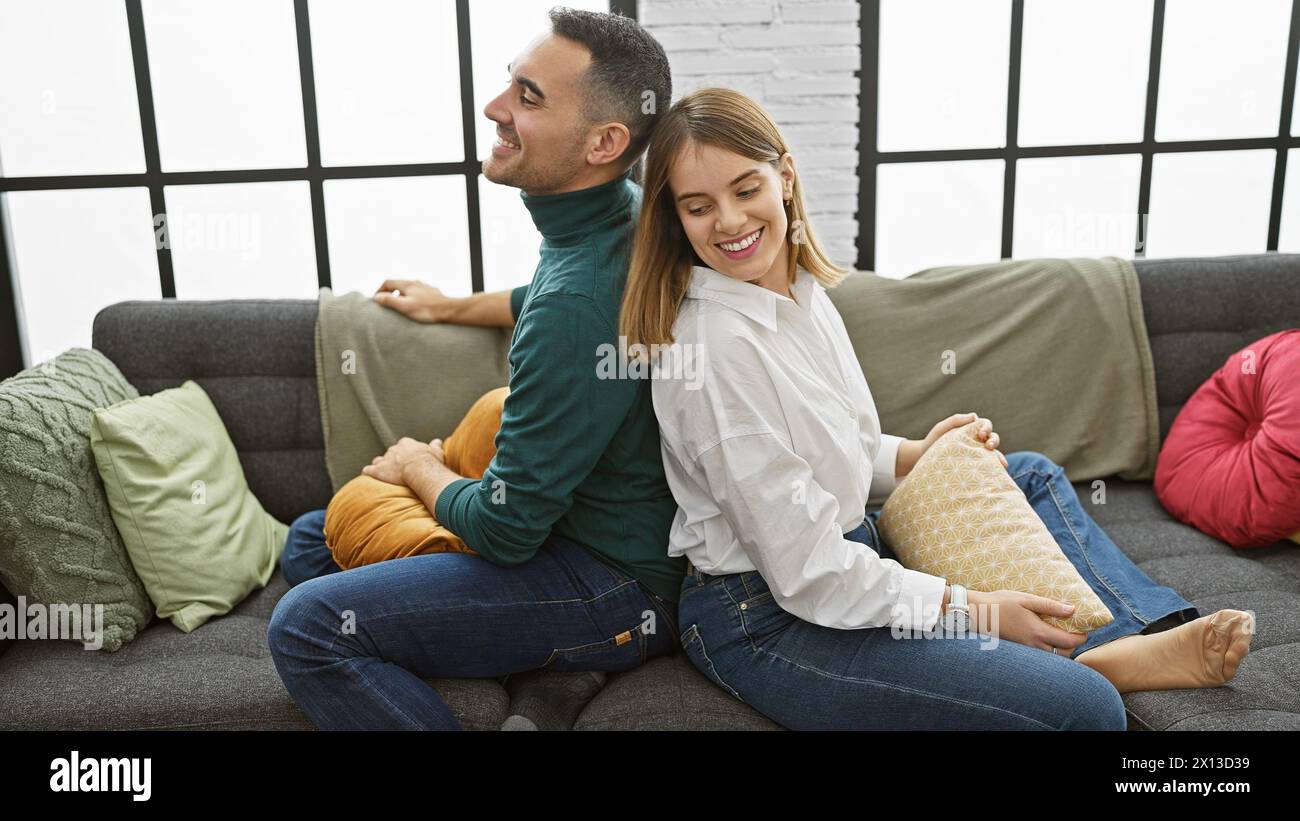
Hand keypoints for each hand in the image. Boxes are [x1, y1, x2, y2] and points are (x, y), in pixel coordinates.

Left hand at [362, 437, 443, 485]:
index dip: (405, 454)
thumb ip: (435, 446)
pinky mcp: (377, 471)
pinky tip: (369, 478)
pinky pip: (367, 470)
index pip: (403, 446)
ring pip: (378, 461)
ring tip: (383, 475)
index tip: (409, 461)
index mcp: (406, 444)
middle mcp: (394, 449)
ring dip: (380, 466)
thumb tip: (437, 441)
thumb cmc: (431, 462)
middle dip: (392, 461)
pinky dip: (368, 473)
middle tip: (398, 471)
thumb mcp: (436, 452)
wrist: (421, 470)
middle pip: (390, 454)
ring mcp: (384, 460)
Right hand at [372, 279, 452, 322]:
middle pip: (397, 284)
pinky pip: (418, 293)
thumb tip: (376, 297)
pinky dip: (411, 297)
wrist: (448, 310)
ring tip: (399, 306)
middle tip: (386, 304)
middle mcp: (415, 282)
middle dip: (389, 293)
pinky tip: (415, 306)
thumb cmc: (427, 310)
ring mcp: (424, 287)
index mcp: (407, 284)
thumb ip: (390, 300)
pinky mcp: (432, 293)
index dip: (379, 290)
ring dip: (401, 295)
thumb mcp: (405, 306)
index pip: (387, 282)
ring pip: (408, 288)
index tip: (376, 300)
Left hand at [924, 412, 1006, 467]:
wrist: (924, 457)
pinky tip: (998, 472)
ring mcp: (977, 454)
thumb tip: (975, 417)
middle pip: (993, 438)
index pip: (985, 425)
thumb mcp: (942, 428)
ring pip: (994, 453)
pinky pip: (988, 466)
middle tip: (988, 446)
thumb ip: (956, 420)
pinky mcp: (976, 466)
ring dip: (999, 456)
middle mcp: (977, 441)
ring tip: (1001, 463)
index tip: (980, 434)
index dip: (986, 428)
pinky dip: (995, 468)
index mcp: (971, 430)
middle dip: (994, 441)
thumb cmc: (933, 440)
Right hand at [968, 589, 1088, 654]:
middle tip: (1074, 633)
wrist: (977, 613)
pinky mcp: (1019, 650)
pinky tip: (1044, 638)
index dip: (1081, 637)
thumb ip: (1050, 606)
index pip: (1069, 642)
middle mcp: (1034, 645)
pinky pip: (1040, 656)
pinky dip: (1048, 650)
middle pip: (1063, 654)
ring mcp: (1026, 650)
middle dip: (1072, 646)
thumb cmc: (1001, 603)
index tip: (1084, 630)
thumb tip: (1072, 609)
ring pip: (1052, 657)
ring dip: (1060, 650)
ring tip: (1060, 636)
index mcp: (1038, 632)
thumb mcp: (1026, 599)